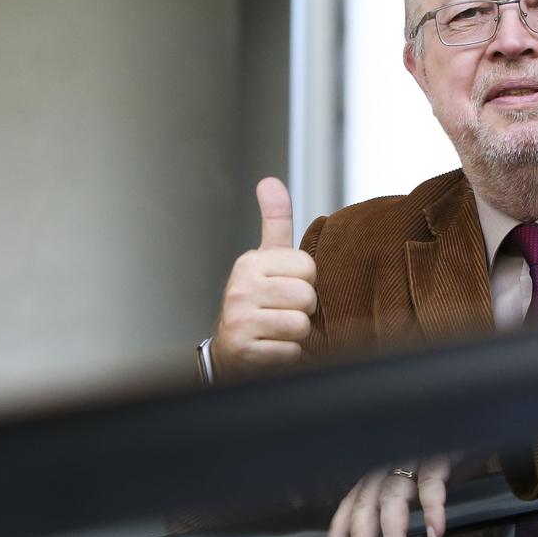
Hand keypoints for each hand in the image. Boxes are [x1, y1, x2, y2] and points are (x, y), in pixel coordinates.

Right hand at [211, 177, 317, 372]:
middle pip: (306, 296)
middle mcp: (240, 288)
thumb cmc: (256, 302)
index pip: (307, 266)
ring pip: (300, 325)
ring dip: (296, 334)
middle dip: (302, 309)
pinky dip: (287, 355)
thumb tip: (270, 181)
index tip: (287, 287)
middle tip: (283, 311)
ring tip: (278, 329)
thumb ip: (275, 221)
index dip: (305, 281)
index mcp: (249, 263)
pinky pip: (290, 351)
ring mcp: (239, 320)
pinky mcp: (244, 349)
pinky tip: (271, 347)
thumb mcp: (265, 259)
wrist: (230, 350)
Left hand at [323, 457, 449, 536]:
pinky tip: (434, 532)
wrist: (463, 421)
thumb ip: (394, 501)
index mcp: (378, 473)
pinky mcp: (437, 457)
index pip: (352, 502)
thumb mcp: (410, 476)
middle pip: (366, 503)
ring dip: (393, 534)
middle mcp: (387, 466)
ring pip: (393, 498)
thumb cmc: (437, 453)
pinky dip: (432, 510)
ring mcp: (411, 461)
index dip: (339, 529)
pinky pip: (431, 484)